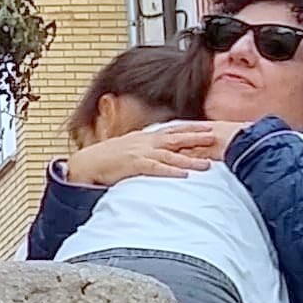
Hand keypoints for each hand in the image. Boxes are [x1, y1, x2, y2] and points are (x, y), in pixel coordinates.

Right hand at [63, 119, 226, 188]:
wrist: (86, 163)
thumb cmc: (106, 158)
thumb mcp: (129, 149)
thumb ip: (145, 148)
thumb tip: (159, 152)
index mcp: (145, 137)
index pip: (172, 130)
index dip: (191, 129)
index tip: (208, 128)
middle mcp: (145, 142)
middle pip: (176, 137)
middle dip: (197, 137)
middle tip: (216, 137)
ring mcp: (140, 152)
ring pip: (171, 154)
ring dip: (190, 158)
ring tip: (208, 164)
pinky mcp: (134, 164)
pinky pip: (157, 167)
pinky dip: (172, 170)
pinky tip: (185, 174)